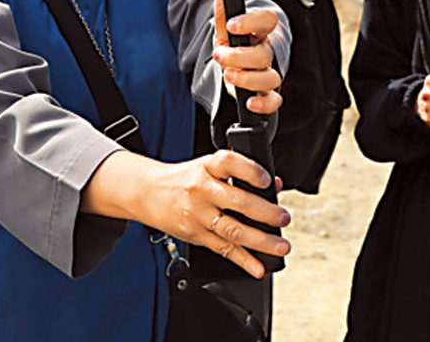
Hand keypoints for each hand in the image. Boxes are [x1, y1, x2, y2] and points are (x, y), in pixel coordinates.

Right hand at [82, 149, 289, 278]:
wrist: (146, 192)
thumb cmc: (182, 179)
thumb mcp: (207, 168)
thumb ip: (240, 174)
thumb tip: (275, 185)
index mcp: (206, 167)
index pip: (229, 163)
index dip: (251, 171)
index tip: (268, 181)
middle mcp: (201, 189)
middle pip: (238, 201)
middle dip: (266, 213)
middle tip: (283, 218)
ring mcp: (197, 214)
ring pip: (233, 230)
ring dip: (261, 240)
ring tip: (281, 245)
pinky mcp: (195, 234)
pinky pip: (222, 248)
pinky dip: (242, 260)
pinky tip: (257, 266)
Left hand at [212, 0, 282, 115]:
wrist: (233, 65)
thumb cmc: (233, 44)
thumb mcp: (224, 29)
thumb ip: (222, 14)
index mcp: (259, 33)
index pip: (267, 20)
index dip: (252, 21)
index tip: (232, 24)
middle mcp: (267, 53)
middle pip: (264, 54)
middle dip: (239, 55)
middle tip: (219, 54)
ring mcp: (267, 74)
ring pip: (271, 78)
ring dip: (248, 78)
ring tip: (229, 74)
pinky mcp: (265, 94)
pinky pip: (274, 101)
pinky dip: (264, 104)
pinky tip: (250, 103)